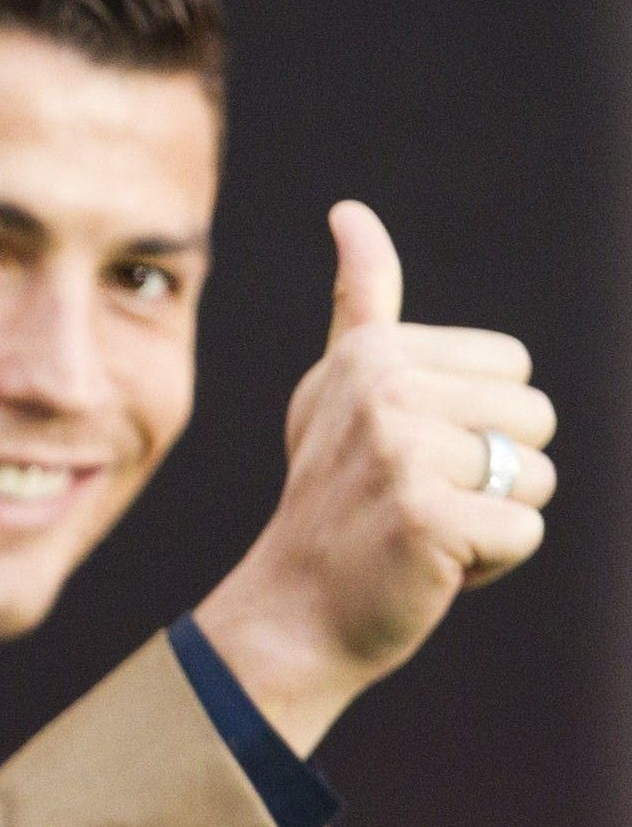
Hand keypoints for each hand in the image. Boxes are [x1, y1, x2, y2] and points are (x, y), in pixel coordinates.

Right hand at [193, 201, 555, 755]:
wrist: (292, 615)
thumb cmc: (329, 503)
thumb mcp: (337, 390)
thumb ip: (362, 302)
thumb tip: (350, 211)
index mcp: (374, 353)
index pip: (513, 369)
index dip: (477, 426)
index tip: (406, 460)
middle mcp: (385, 391)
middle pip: (534, 418)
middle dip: (493, 475)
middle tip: (415, 506)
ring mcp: (403, 454)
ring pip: (535, 476)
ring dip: (494, 521)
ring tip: (423, 535)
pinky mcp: (428, 518)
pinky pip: (524, 532)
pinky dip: (489, 566)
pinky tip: (429, 569)